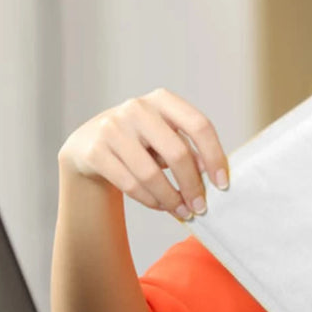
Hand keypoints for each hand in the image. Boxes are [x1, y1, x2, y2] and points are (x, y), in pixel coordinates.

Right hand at [58, 88, 228, 219]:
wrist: (88, 143)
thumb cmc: (140, 141)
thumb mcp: (165, 136)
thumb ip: (188, 148)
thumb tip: (211, 173)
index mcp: (163, 100)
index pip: (199, 125)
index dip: (214, 156)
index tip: (222, 183)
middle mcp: (137, 108)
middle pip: (177, 153)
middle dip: (192, 185)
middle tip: (201, 207)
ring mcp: (112, 127)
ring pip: (151, 173)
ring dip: (171, 198)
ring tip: (182, 211)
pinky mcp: (94, 150)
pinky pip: (130, 184)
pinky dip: (150, 200)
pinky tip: (161, 205)